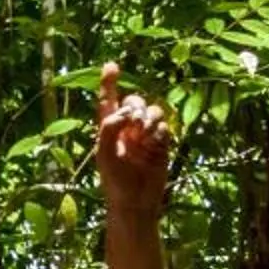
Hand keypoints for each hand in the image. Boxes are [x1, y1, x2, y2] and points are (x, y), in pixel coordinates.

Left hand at [96, 60, 171, 219]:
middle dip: (136, 107)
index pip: (108, 101)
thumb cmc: (115, 181)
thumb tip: (126, 111)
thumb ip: (109, 128)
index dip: (109, 83)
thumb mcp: (104, 154)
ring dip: (149, 118)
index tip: (112, 66)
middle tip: (134, 125)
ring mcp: (145, 136)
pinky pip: (164, 126)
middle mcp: (127, 129)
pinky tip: (155, 145)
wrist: (136, 202)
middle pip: (134, 102)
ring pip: (152, 111)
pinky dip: (160, 131)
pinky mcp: (161, 143)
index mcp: (108, 130)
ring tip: (145, 136)